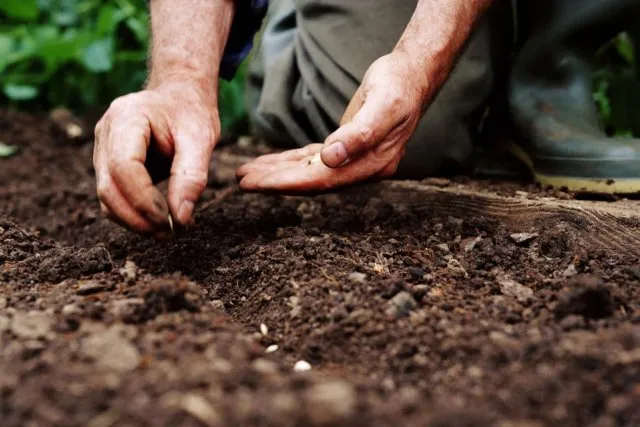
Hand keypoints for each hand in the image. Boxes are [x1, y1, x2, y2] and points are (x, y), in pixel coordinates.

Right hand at [93, 81, 218, 236]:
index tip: (170, 221)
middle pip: (108, 187)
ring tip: (167, 232)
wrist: (179, 96)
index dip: (144, 200)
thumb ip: (192, 177)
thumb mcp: (201, 138)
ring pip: (107, 197)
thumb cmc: (191, 112)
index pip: (124, 167)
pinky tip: (160, 220)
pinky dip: (133, 214)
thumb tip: (181, 219)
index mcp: (126, 118)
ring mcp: (102, 149)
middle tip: (169, 234)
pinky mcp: (108, 164)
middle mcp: (106, 133)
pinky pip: (113, 197)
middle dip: (137, 217)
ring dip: (134, 221)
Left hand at [237, 52, 427, 192]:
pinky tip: (272, 162)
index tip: (258, 184)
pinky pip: (313, 160)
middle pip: (311, 181)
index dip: (287, 183)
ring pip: (309, 172)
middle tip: (242, 181)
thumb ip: (359, 134)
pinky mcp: (346, 148)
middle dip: (275, 181)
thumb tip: (330, 159)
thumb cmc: (399, 87)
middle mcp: (362, 169)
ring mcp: (354, 160)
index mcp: (371, 165)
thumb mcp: (382, 106)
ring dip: (278, 172)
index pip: (322, 180)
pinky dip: (291, 161)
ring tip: (247, 172)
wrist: (413, 76)